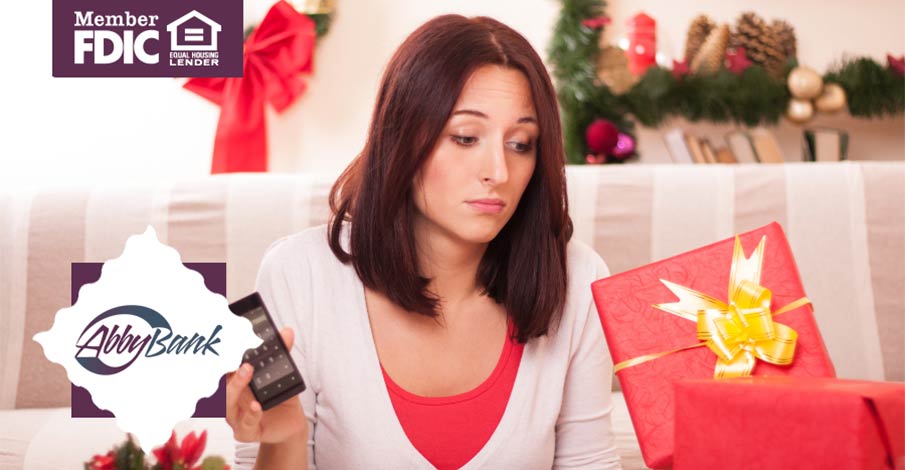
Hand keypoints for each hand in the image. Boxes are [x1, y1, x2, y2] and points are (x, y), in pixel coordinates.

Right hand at [226, 327, 307, 443]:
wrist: (290, 423)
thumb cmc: (279, 397)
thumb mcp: (282, 374)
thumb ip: (283, 354)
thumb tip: (287, 332)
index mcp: (235, 383)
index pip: (222, 367)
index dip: (220, 354)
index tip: (222, 337)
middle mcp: (232, 399)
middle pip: (220, 383)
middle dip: (226, 366)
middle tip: (236, 350)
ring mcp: (236, 416)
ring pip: (227, 405)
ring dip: (235, 387)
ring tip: (246, 371)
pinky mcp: (247, 431)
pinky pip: (245, 424)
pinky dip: (250, 414)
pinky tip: (256, 405)